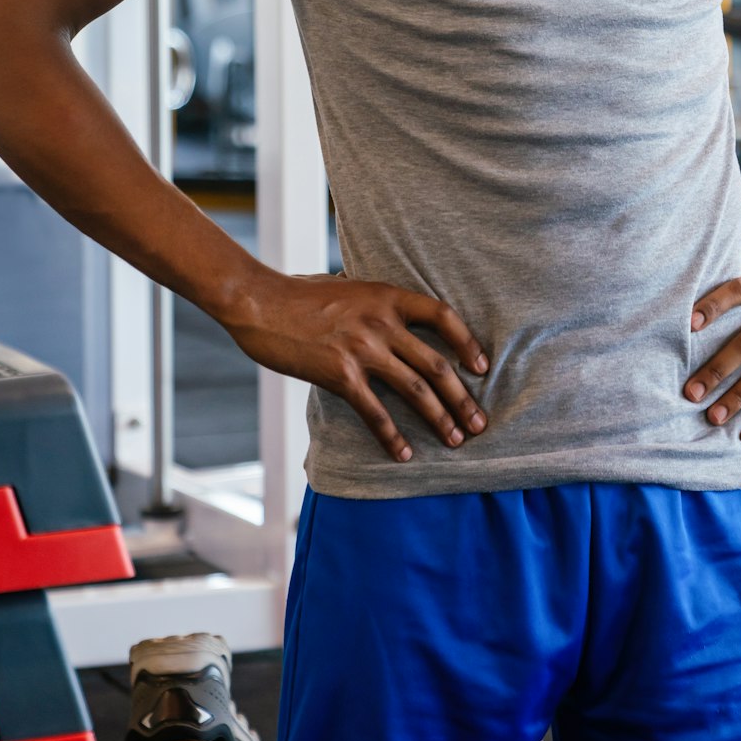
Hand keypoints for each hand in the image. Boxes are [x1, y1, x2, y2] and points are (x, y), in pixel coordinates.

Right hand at [224, 272, 489, 462]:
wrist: (259, 302)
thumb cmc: (300, 294)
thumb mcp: (348, 287)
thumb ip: (375, 303)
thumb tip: (393, 316)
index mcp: (387, 296)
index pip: (443, 316)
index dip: (467, 343)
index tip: (482, 367)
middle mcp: (382, 321)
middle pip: (436, 363)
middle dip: (462, 397)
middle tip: (480, 423)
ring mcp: (362, 348)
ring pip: (415, 389)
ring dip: (440, 418)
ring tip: (456, 440)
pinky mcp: (339, 373)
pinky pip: (374, 411)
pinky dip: (392, 436)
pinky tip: (404, 453)